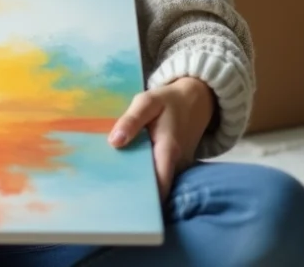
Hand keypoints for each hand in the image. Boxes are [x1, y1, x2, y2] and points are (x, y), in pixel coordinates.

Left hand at [108, 77, 216, 201]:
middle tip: (108, 196)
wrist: (195, 99)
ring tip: (112, 186)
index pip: (159, 186)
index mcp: (168, 150)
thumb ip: (131, 120)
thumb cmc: (168, 101)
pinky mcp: (178, 166)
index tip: (121, 205)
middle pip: (156, 189)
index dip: (143, 200)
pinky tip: (127, 173)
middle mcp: (177, 164)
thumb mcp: (147, 102)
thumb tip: (114, 142)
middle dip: (136, 194)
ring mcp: (179, 167)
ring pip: (158, 183)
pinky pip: (160, 175)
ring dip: (139, 184)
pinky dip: (145, 175)